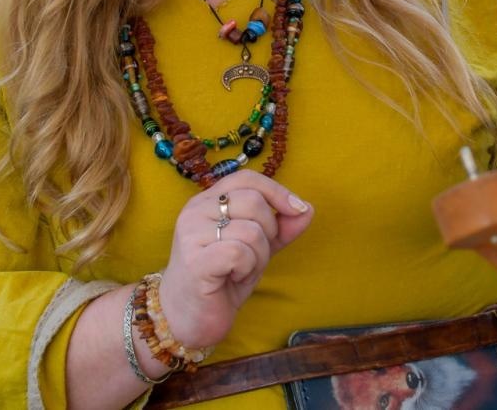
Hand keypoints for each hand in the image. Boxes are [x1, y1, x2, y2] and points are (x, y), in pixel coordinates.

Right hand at [157, 172, 312, 349]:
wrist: (188, 318)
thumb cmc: (222, 278)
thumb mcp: (256, 248)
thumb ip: (280, 228)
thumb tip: (308, 209)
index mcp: (207, 201)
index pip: (247, 179)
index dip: (277, 191)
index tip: (297, 209)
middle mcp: (195, 211)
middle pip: (253, 201)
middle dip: (268, 232)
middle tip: (253, 257)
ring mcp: (191, 234)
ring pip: (251, 230)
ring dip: (258, 256)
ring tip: (240, 271)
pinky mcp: (194, 261)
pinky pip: (240, 252)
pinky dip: (247, 268)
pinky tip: (232, 278)